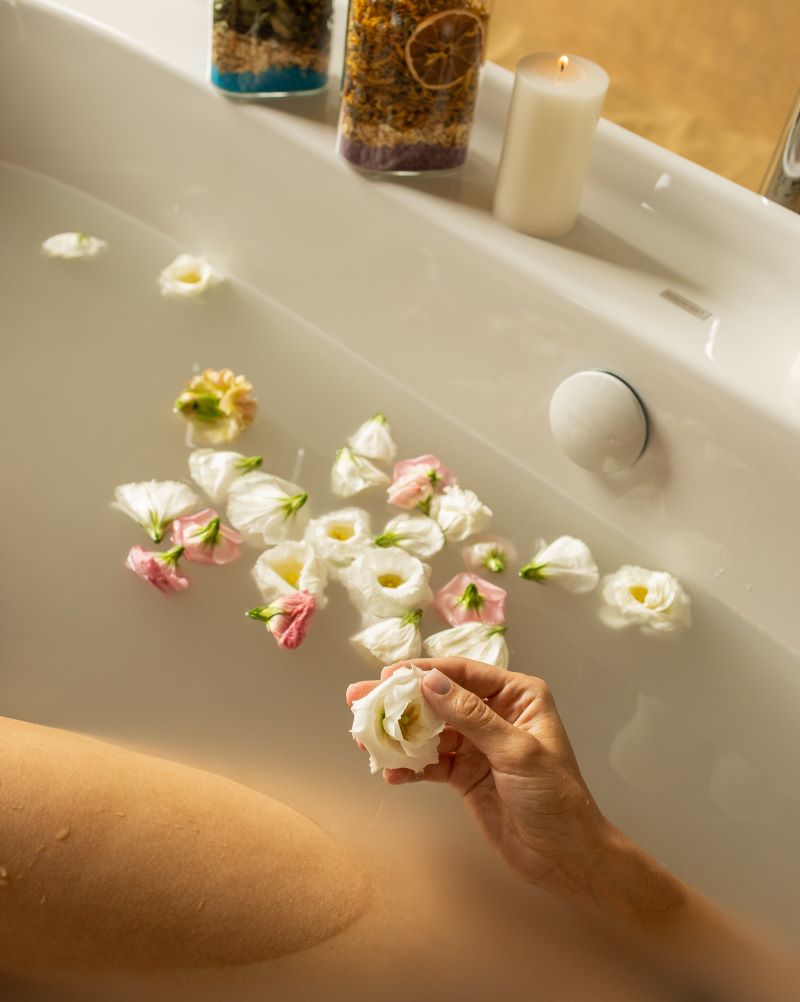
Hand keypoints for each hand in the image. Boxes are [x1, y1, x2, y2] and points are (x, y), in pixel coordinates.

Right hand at [346, 657, 615, 903]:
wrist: (565, 857)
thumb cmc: (555, 798)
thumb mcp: (516, 751)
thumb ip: (471, 716)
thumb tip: (429, 681)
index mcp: (517, 696)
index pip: (463, 673)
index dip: (424, 672)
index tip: (387, 676)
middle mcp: (495, 713)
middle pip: (439, 699)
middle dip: (400, 701)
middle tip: (358, 700)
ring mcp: (478, 745)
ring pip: (430, 730)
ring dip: (398, 735)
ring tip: (364, 739)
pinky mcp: (465, 774)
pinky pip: (431, 763)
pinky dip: (410, 767)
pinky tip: (391, 773)